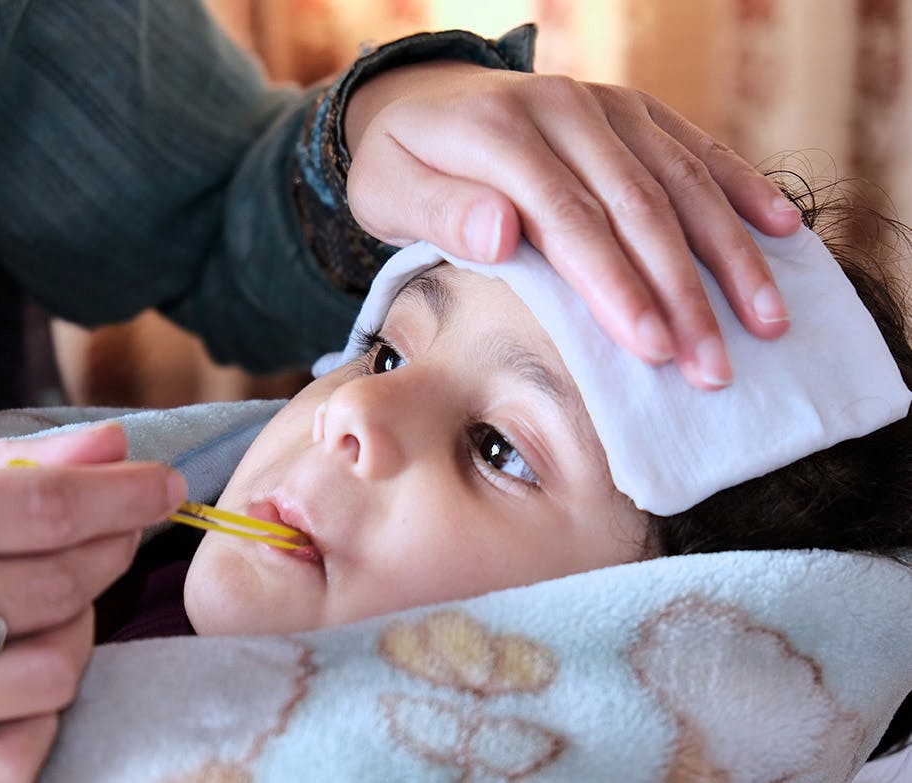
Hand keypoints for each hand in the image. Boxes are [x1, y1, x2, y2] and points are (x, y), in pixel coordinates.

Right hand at [0, 425, 184, 782]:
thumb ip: (16, 463)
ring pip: (52, 672)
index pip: (40, 506)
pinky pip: (18, 757)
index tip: (165, 486)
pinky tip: (12, 682)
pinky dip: (36, 722)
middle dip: (106, 557)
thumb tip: (112, 443)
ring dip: (70, 637)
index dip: (120, 495)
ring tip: (42, 614)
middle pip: (57, 587)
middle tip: (112, 538)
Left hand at [345, 62, 801, 389]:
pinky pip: (699, 147)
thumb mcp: (390, 191)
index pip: (571, 220)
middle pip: (640, 207)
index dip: (615, 286)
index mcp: (502, 133)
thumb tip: (502, 232)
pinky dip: (743, 189)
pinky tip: (782, 232)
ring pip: (683, 181)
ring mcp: (607, 105)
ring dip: (730, 255)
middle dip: (683, 293)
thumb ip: (441, 212)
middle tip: (715, 367)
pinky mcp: (635, 111)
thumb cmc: (407, 167)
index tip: (651, 349)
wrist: (428, 102)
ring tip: (767, 321)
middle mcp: (566, 110)